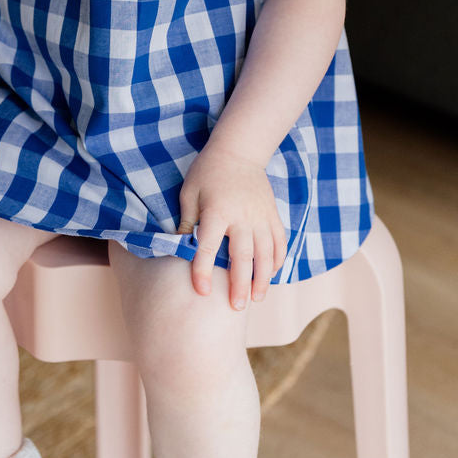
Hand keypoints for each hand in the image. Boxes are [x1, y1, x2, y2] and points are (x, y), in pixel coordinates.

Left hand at [178, 140, 286, 308]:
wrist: (239, 150)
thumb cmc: (207, 172)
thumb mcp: (189, 193)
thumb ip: (187, 221)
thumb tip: (178, 248)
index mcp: (217, 212)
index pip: (208, 247)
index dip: (203, 271)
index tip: (201, 291)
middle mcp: (242, 217)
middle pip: (242, 257)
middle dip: (239, 284)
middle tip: (237, 307)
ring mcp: (261, 216)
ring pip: (265, 253)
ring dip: (262, 278)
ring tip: (257, 299)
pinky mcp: (272, 214)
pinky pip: (279, 241)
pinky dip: (277, 260)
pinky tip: (272, 274)